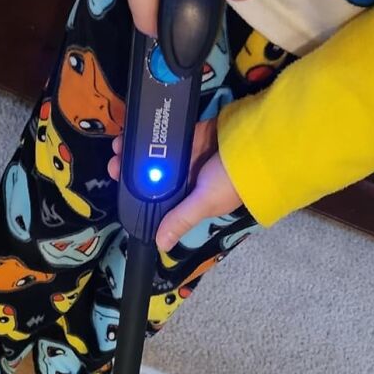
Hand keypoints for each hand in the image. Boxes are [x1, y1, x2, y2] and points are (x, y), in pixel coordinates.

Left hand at [108, 119, 242, 248]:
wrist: (258, 143)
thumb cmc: (233, 180)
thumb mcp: (205, 203)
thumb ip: (181, 220)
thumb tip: (160, 245)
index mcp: (188, 200)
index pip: (156, 200)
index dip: (136, 193)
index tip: (118, 182)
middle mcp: (186, 179)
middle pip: (151, 175)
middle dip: (131, 168)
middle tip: (115, 160)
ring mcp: (189, 156)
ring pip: (156, 153)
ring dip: (138, 148)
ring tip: (121, 142)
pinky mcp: (193, 134)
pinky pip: (169, 134)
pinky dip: (154, 132)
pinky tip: (137, 129)